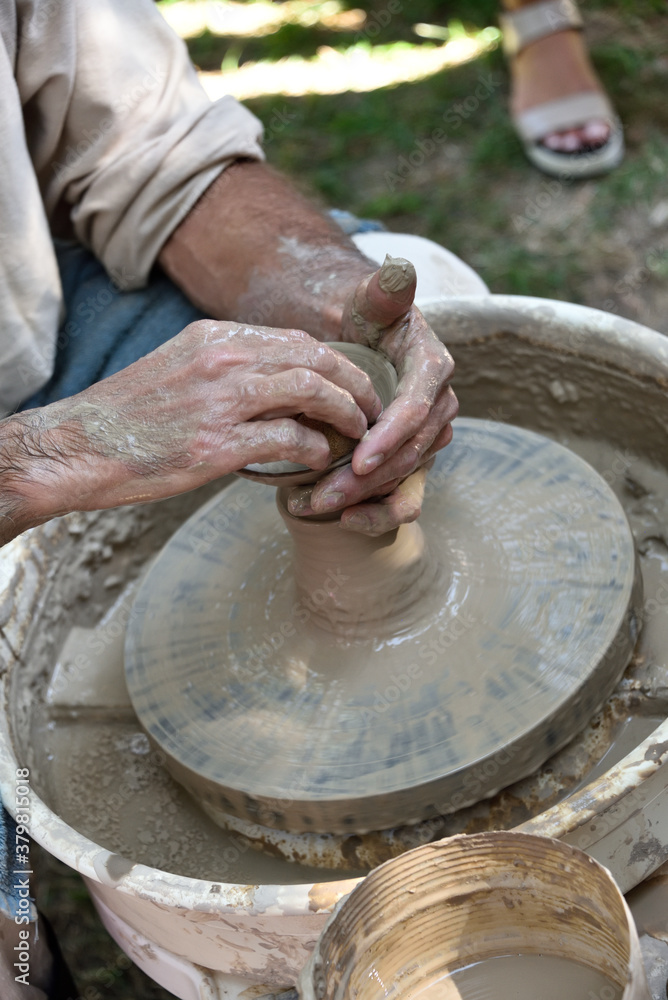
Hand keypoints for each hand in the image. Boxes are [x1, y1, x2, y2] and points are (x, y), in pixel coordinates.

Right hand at [0, 320, 380, 535]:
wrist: (79, 447)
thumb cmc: (130, 416)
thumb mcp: (179, 370)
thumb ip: (228, 370)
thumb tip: (277, 387)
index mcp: (214, 337)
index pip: (297, 340)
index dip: (335, 364)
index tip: (352, 385)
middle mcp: (222, 359)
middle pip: (315, 358)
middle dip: (355, 384)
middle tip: (373, 409)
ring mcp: (221, 400)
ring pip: (311, 391)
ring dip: (346, 413)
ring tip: (360, 434)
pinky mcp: (217, 444)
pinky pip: (289, 441)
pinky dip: (315, 450)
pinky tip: (321, 461)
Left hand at [287, 256, 457, 532]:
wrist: (358, 341)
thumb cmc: (361, 317)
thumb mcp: (369, 297)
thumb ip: (385, 288)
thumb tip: (398, 273)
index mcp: (433, 367)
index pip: (417, 408)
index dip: (390, 436)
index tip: (359, 461)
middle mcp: (438, 405)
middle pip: (410, 451)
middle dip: (369, 478)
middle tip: (324, 495)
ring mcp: (427, 436)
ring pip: (404, 476)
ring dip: (364, 497)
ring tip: (316, 505)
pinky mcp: (412, 458)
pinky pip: (406, 495)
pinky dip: (379, 513)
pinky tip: (345, 521)